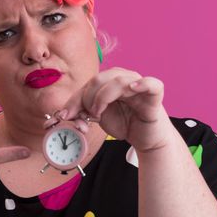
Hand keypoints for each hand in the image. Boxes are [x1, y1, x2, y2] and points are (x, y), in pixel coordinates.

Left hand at [46, 67, 172, 151]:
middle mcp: (124, 78)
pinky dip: (142, 84)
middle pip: (99, 79)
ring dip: (103, 97)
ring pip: (118, 81)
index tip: (65, 116)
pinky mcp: (154, 95)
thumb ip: (82, 111)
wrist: (145, 138)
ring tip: (99, 113)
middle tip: (87, 115)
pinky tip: (133, 88)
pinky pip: (151, 84)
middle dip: (86, 99)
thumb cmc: (124, 123)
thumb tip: (62, 114)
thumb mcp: (98, 116)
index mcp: (109, 80)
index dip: (75, 100)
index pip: (88, 84)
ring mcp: (139, 84)